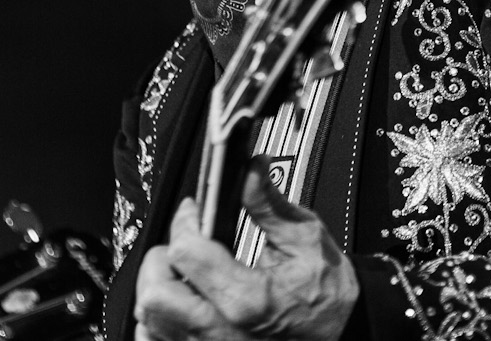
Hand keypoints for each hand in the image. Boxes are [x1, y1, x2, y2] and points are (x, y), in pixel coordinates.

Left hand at [134, 162, 359, 340]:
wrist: (342, 334)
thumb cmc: (326, 296)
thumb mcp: (305, 239)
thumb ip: (268, 202)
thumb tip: (250, 166)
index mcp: (247, 298)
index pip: (186, 252)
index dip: (186, 220)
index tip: (194, 211)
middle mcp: (222, 331)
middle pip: (155, 293)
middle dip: (161, 259)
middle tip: (183, 245)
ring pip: (149, 321)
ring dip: (160, 289)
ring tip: (184, 274)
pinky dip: (159, 322)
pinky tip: (181, 303)